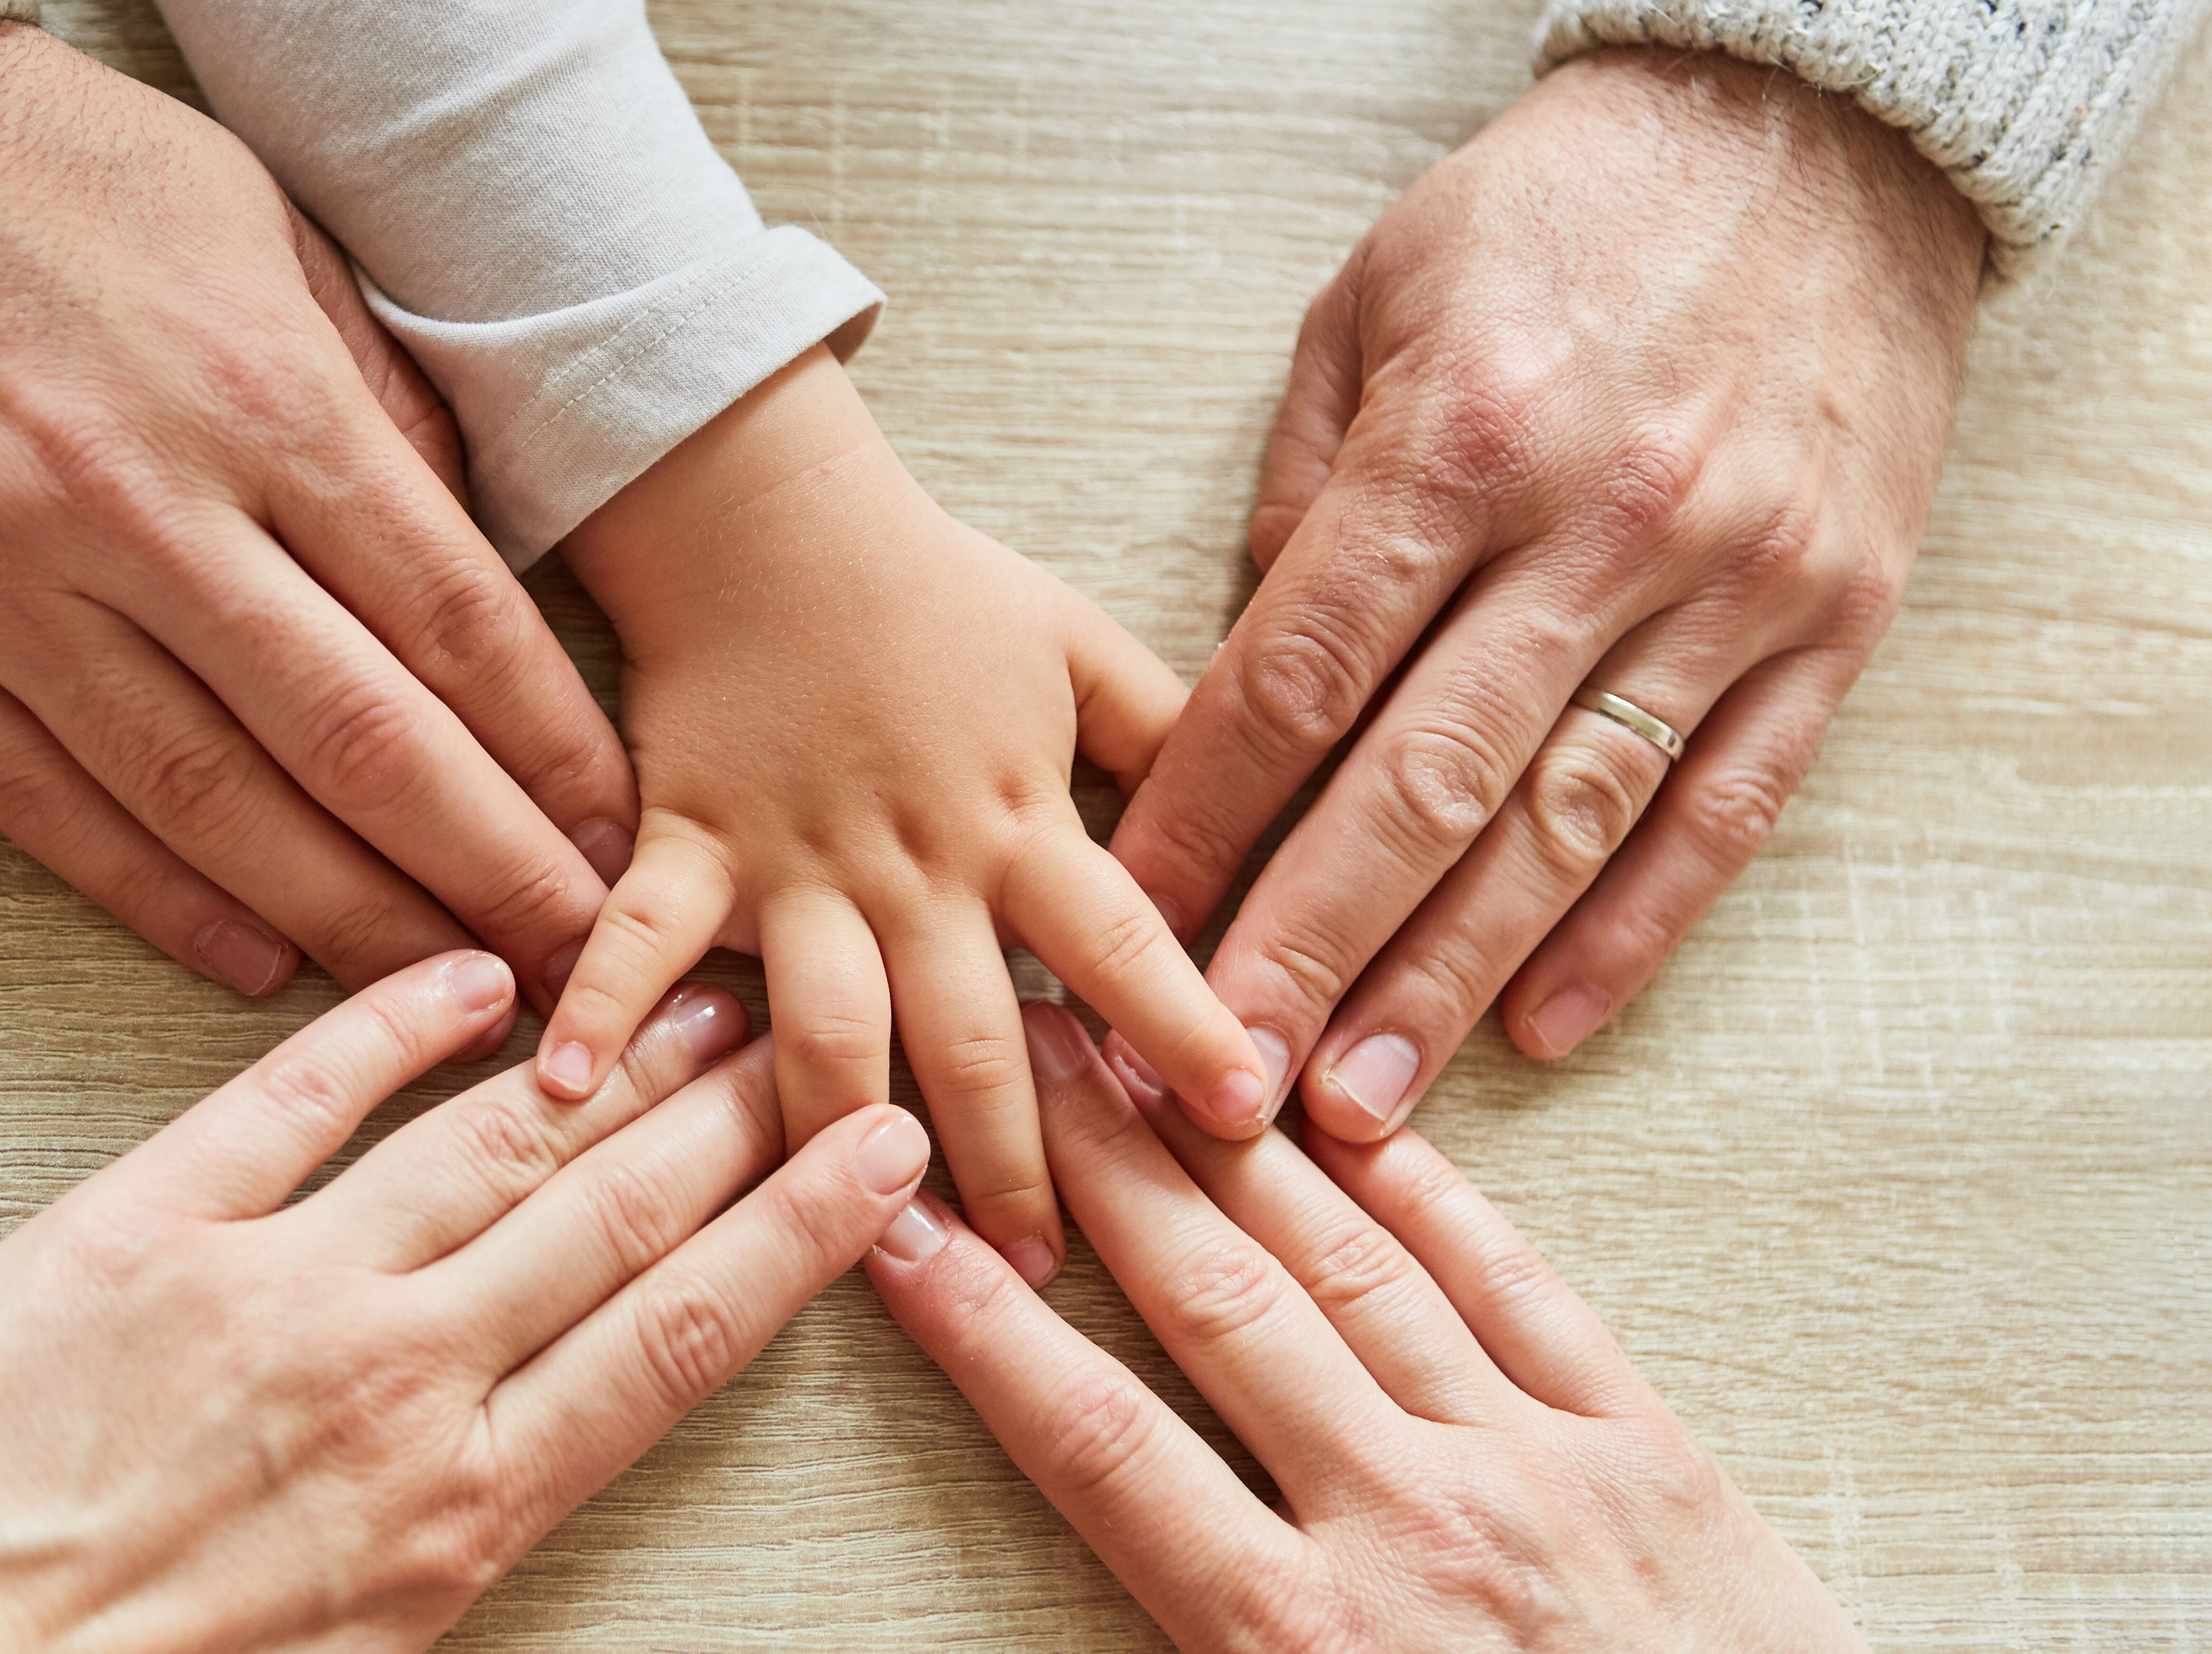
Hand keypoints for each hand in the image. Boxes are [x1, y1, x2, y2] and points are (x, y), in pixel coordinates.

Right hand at [0, 23, 637, 1010]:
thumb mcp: (258, 230)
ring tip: (446, 991)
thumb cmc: (46, 170)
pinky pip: (34, 802)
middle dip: (486, 872)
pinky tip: (257, 964)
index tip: (621, 838)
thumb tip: (472, 569)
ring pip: (202, 800)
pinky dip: (155, 899)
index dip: (550, 753)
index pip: (451, 619)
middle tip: (573, 969)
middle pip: (354, 740)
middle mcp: (130, 500)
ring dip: (343, 918)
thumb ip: (372, 409)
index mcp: (255, 391)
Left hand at [0, 951, 929, 1650]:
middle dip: (733, 1113)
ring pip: (490, 1141)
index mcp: (453, 1515)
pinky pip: (297, 1094)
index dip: (794, 1234)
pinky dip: (394, 1023)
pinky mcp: (136, 1227)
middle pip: (613, 1214)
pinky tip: (473, 975)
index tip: (874, 1155)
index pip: (677, 1339)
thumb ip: (454, 1535)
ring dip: (608, 1057)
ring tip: (693, 983)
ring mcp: (269, 1288)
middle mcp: (393, 1383)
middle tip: (815, 1025)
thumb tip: (542, 1438)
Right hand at [532, 346, 1269, 1286]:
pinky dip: (598, 1010)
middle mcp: (913, 866)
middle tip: (1050, 1272)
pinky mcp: (688, 848)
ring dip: (845, 1142)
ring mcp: (794, 866)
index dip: (1186, 1028)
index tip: (1249, 1120)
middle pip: (976, 1039)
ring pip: (827, 1030)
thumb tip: (1271, 802)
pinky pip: (636, 938)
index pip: (1124, 940)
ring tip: (871, 1249)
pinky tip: (565, 1094)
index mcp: (1018, 818)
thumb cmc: (929, 584)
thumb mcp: (1077, 643)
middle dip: (1018, 1166)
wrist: (772, 512)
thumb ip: (1172, 729)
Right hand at [869, 1003, 1862, 1651]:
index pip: (1097, 1443)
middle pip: (1212, 1306)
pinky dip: (1431, 1195)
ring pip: (1353, 1270)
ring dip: (1236, 1150)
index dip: (979, 1325)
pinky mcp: (1651, 1459)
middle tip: (1015, 1053)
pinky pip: (1522, 1292)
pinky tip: (1355, 1122)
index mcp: (1305, 1648)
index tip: (900, 1226)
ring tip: (1147, 1048)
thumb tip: (1113, 1546)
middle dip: (1100, 1168)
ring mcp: (1538, 1475)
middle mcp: (1409, 1527)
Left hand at [1109, 48, 1985, 1139]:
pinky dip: (1635, 930)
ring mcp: (1732, 584)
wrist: (1816, 130)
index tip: (1129, 933)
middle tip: (1224, 1081)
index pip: (1296, 679)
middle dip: (1310, 946)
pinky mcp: (1835, 623)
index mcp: (1462, 440)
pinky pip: (1724, 809)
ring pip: (1569, 823)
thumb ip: (1310, 496)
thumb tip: (1249, 676)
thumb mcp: (1380, 300)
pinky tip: (1547, 1027)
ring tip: (1362, 1099)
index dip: (1205, 824)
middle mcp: (1600, 526)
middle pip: (1422, 783)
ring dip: (1456, 977)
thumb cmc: (1560, 212)